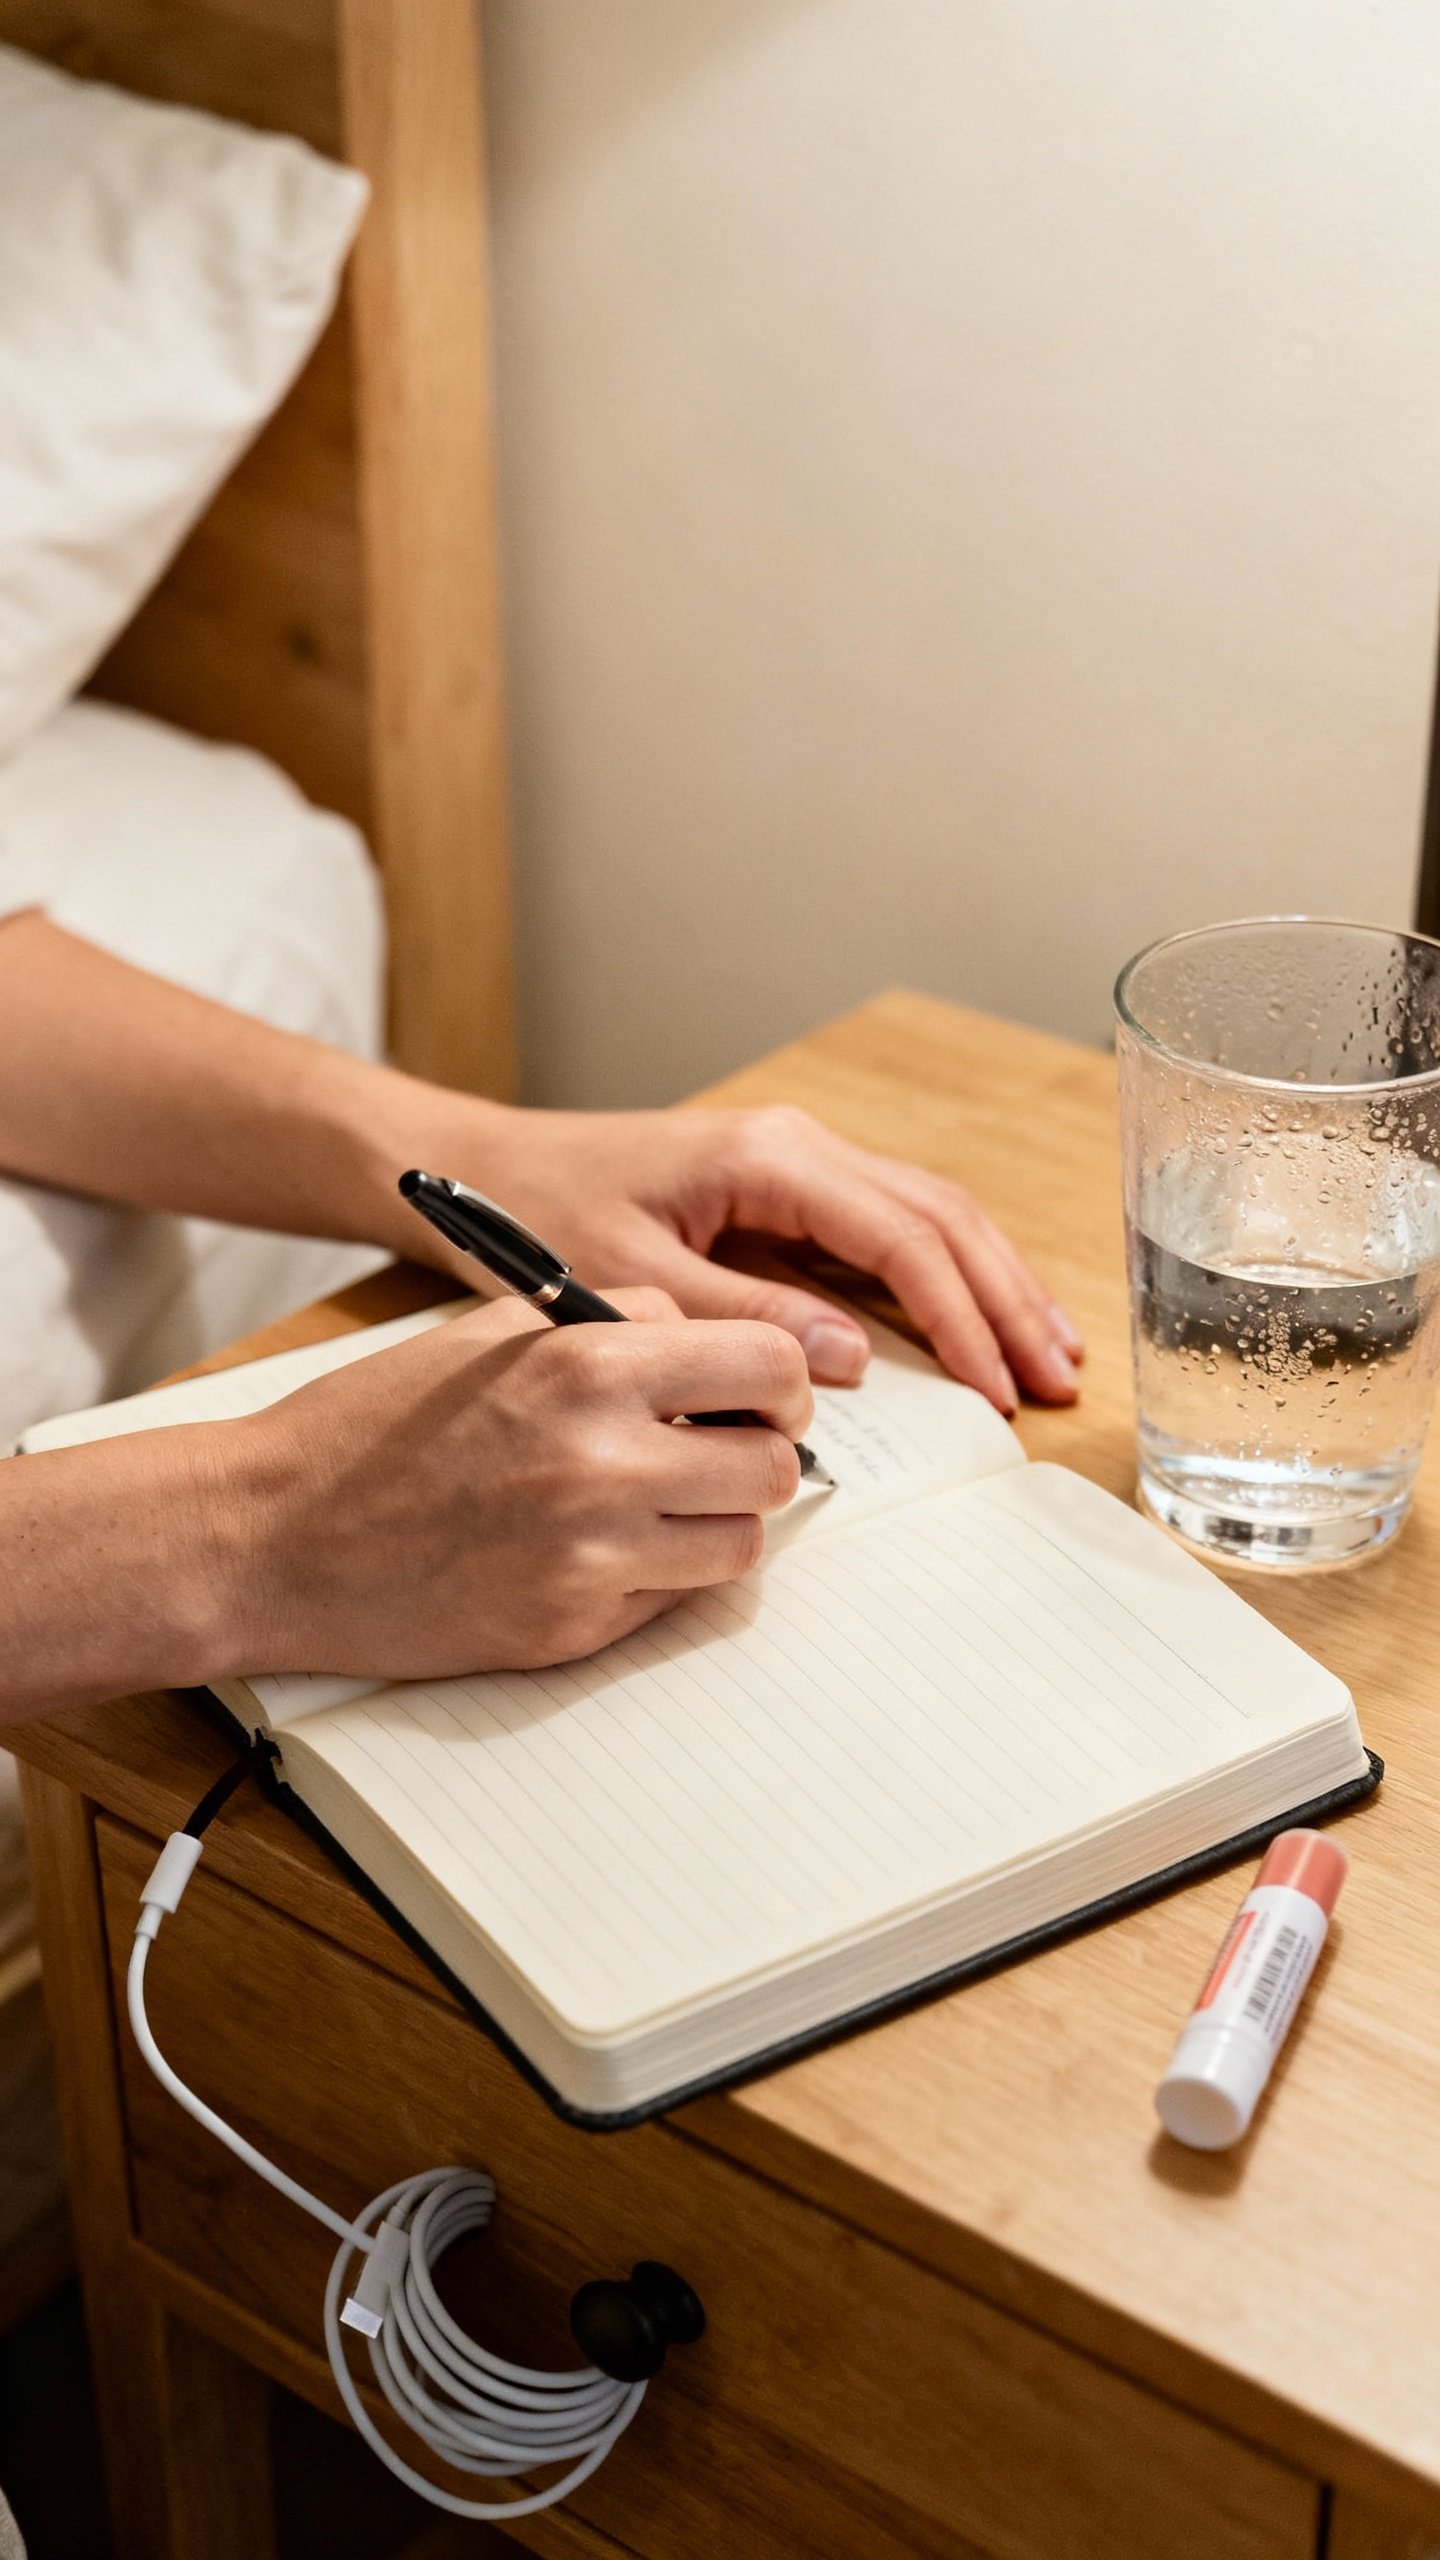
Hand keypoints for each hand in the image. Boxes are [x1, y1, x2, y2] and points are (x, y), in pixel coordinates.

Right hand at [224, 1290, 810, 1678]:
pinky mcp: (572, 1627)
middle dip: (756, 1457)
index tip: (759, 1397)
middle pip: (773, 1465)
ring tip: (654, 1506)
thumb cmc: (375, 1424)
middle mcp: (602, 1458)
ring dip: (715, 1524)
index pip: (769, 1364)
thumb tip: (715, 1347)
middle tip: (715, 1454)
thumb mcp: (493, 1332)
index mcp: (586, 1363)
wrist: (274, 1536)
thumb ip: (613, 1324)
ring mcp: (591, 1554)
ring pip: (740, 1543)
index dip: (779, 1384)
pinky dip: (656, 1578)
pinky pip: (673, 1602)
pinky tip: (594, 1552)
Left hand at [408, 1099, 1080, 1416]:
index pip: (902, 1237)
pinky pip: (894, 1227)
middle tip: (1059, 1380)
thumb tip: (850, 1358)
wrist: (482, 1166)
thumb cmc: (539, 1215)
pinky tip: (983, 1320)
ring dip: (994, 1284)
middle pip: (942, 1216)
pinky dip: (949, 1275)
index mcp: (771, 1157)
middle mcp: (800, 1146)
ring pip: (932, 1215)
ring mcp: (800, 1162)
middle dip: (1007, 1300)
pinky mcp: (788, 1189)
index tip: (1000, 1387)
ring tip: (1052, 1354)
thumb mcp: (629, 1278)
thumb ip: (741, 1317)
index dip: (962, 1317)